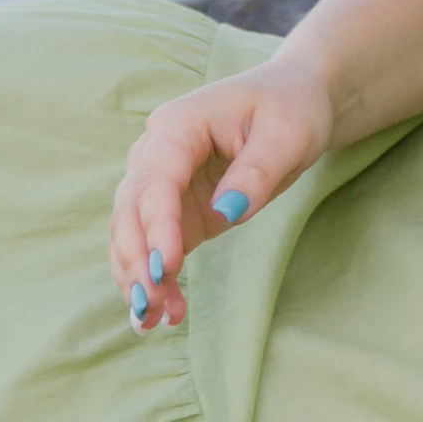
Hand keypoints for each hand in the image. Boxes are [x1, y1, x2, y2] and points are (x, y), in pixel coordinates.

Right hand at [109, 50, 336, 330]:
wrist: (292, 101)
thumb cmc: (290, 108)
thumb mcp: (287, 135)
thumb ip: (257, 172)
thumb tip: (227, 211)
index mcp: (178, 125)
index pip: (156, 179)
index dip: (157, 225)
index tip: (166, 268)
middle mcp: (156, 152)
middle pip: (130, 209)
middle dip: (137, 260)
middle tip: (153, 306)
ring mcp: (160, 182)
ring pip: (130, 233)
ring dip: (137, 277)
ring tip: (154, 321)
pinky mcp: (173, 209)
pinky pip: (150, 246)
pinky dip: (150, 278)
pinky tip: (160, 314)